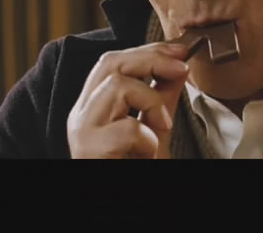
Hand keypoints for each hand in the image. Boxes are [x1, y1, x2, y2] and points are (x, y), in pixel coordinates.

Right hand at [67, 42, 190, 158]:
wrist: (119, 211)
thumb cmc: (132, 170)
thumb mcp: (153, 132)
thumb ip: (161, 101)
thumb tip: (177, 69)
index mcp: (92, 107)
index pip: (111, 62)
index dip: (146, 50)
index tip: (178, 51)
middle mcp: (80, 115)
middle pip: (109, 63)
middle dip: (151, 59)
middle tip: (182, 68)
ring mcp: (82, 131)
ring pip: (115, 85)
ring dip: (151, 101)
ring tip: (162, 127)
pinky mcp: (89, 150)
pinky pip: (126, 128)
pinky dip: (147, 138)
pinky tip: (149, 153)